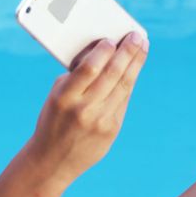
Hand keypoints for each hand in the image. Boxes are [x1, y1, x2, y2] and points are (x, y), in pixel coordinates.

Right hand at [25, 31, 148, 184]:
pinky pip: (123, 101)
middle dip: (127, 52)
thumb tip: (102, 54)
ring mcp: (101, 122)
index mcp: (64, 97)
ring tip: (142, 47)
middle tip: (137, 36)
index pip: (89, 68)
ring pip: (124, 86)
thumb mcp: (56, 96)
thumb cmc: (53, 120)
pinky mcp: (112, 130)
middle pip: (112, 74)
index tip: (112, 38)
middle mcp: (85, 109)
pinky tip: (134, 69)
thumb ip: (77, 77)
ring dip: (135, 64)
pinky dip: (129, 82)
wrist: (53, 160)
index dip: (103, 51)